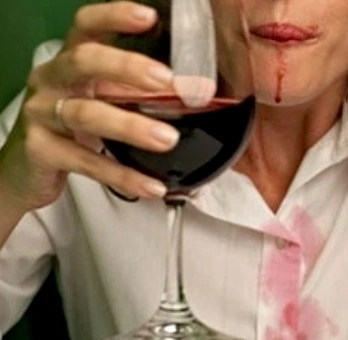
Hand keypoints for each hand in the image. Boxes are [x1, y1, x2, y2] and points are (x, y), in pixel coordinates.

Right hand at [0, 1, 178, 212]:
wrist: (26, 172)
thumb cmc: (72, 131)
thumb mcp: (100, 104)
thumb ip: (135, 96)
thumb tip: (193, 95)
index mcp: (70, 63)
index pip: (86, 27)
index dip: (114, 17)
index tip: (149, 17)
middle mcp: (51, 80)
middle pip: (84, 61)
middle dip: (127, 67)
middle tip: (167, 80)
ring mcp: (41, 114)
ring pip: (87, 114)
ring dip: (132, 127)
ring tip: (168, 139)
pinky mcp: (40, 150)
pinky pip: (86, 162)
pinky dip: (123, 175)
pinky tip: (153, 186)